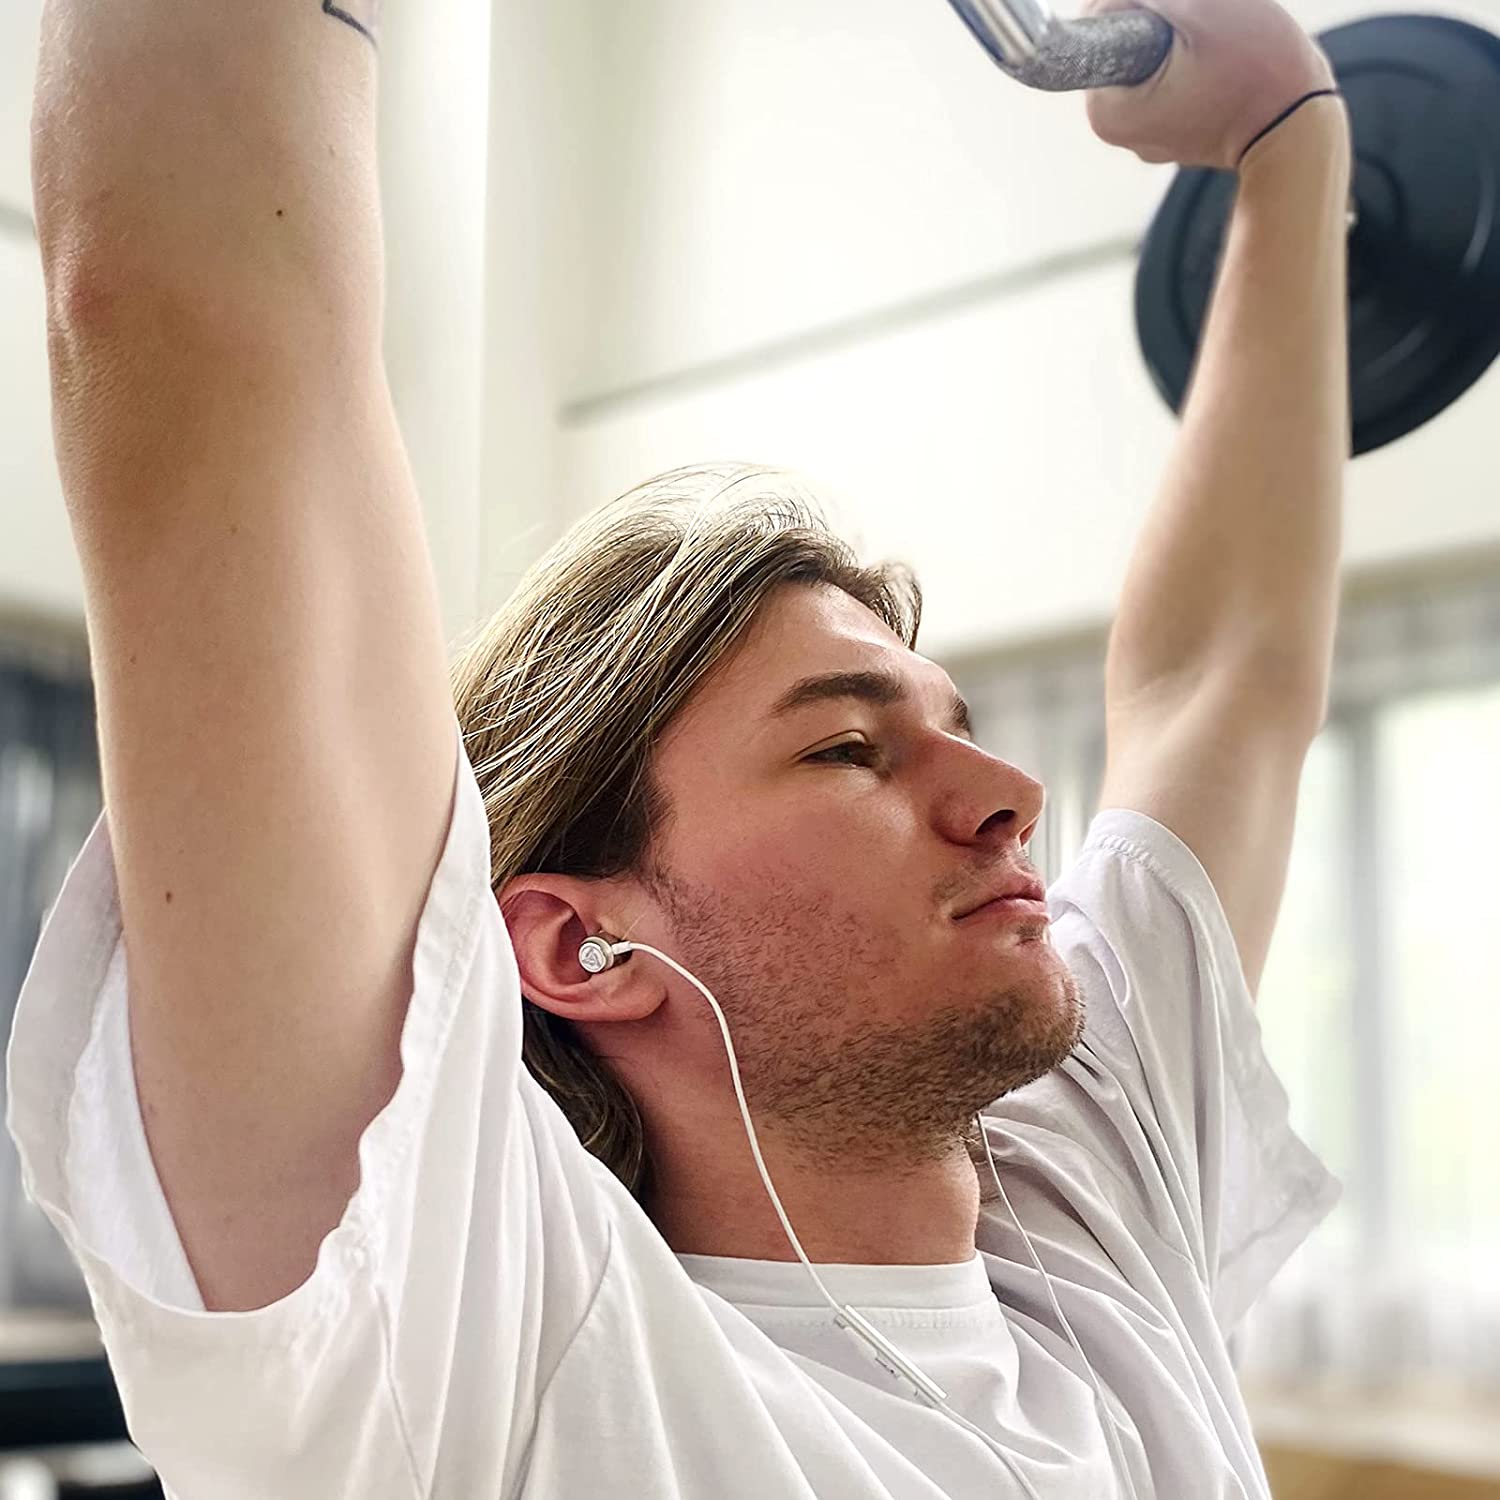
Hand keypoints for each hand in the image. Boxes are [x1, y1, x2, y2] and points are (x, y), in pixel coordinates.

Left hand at [1082, 0, 1339, 170]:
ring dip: (1179, 35)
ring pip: (1149, 58)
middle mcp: (1116, 130)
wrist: (1299, 129)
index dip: (1130, 0)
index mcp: (1107, 110)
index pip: (1097, 26)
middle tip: (1201, 18)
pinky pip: (1170, 79)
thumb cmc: (1256, 70)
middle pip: (1123, 42)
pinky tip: (1219, 62)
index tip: (1169, 6)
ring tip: (1216, 44)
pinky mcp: (1172, 130)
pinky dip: (1189, 58)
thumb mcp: (1201, 8)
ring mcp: (1145, 133)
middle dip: (1158, 18)